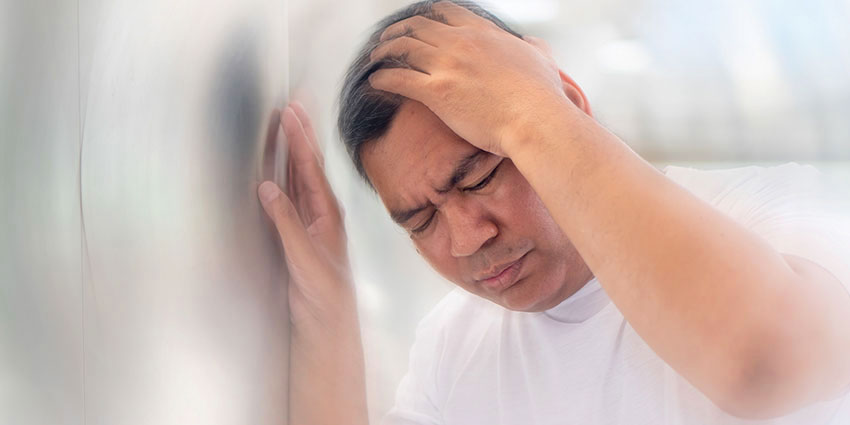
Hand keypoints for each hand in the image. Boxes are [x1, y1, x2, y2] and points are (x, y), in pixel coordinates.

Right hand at [258, 102, 354, 328]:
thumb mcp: (303, 256)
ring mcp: (311, 220)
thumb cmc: (323, 290)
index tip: (290, 113)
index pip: (310, 168)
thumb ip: (286, 222)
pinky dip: (286, 172)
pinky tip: (280, 164)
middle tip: (293, 104)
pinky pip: (293, 193)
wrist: (328, 319)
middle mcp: (322, 211)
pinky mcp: (300, 230)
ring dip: (293, 149)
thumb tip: (267, 187)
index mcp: (327, 213)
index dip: (299, 139)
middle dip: (300, 134)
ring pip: (300, 176)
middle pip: (308, 164)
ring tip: (288, 124)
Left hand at [368, 1, 571, 156]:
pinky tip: (375, 81)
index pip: (448, 12)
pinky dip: (382, 77)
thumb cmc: (542, 97)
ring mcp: (447, 65)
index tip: (418, 23)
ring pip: (403, 47)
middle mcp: (462, 42)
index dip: (428, 15)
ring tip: (376, 58)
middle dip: (399, 31)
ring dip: (385, 51)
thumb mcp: (542, 60)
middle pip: (419, 26)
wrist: (535, 121)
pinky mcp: (436, 92)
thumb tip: (531, 43)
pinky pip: (398, 78)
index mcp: (484, 33)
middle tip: (388, 40)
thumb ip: (532, 47)